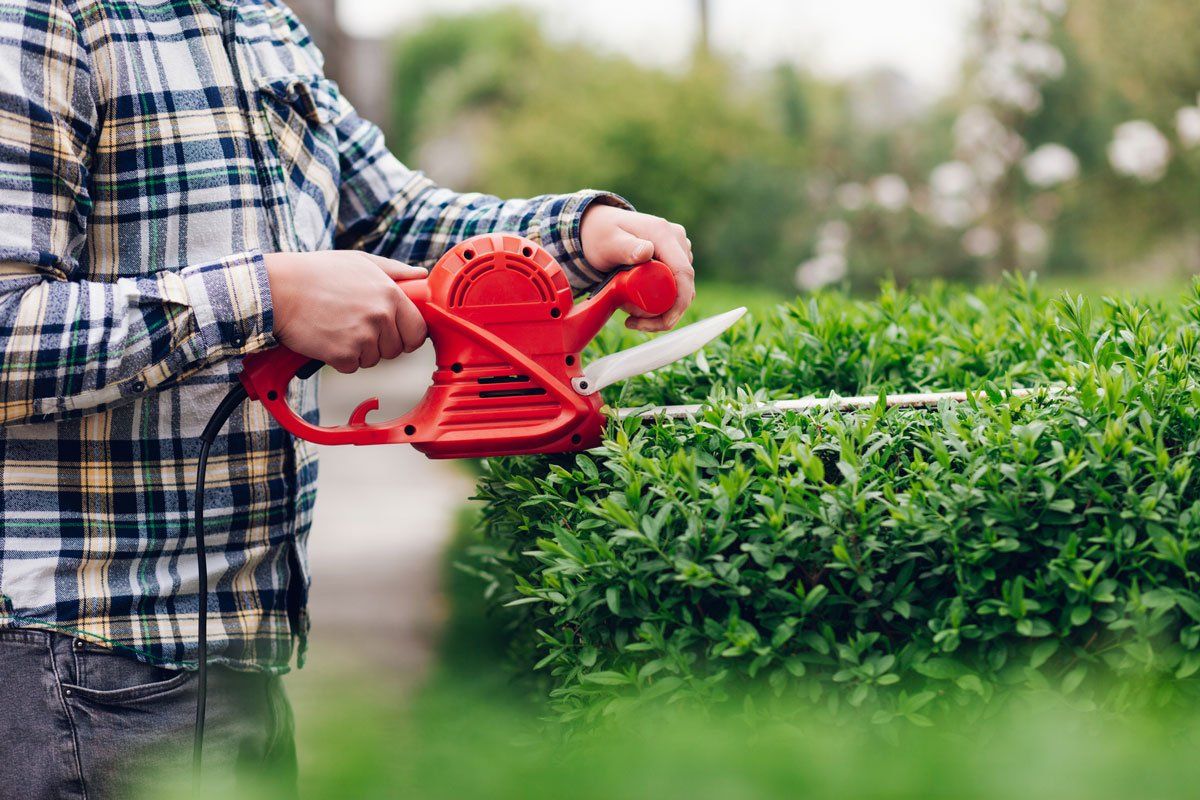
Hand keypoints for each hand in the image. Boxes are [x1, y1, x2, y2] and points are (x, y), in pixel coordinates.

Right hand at [264, 251, 427, 373]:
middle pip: (395, 349)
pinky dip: (339, 358)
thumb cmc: (316, 273)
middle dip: (380, 343)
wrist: (279, 289)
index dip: (408, 335)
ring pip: (373, 360)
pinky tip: (327, 338)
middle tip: (357, 326)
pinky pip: (351, 367)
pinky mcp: (342, 354)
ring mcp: (362, 337)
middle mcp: (380, 316)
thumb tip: (421, 276)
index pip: (418, 331)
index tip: (397, 334)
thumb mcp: (361, 262)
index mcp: (390, 294)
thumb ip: (396, 271)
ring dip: (358, 350)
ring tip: (338, 327)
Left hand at [580, 204, 695, 331]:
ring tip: (628, 311)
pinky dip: (660, 303)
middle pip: (684, 286)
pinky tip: (636, 305)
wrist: (598, 227)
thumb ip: (626, 246)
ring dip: (660, 310)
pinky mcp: (673, 260)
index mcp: (664, 235)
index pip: (684, 273)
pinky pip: (675, 287)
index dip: (678, 303)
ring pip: (680, 290)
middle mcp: (677, 240)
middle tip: (632, 321)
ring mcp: (677, 250)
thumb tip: (647, 251)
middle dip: (665, 313)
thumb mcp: (609, 242)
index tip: (662, 323)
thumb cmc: (601, 234)